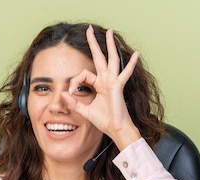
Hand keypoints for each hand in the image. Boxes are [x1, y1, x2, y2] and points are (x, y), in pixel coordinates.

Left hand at [63, 26, 141, 148]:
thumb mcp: (84, 111)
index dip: (75, 81)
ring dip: (109, 45)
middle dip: (94, 43)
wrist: (115, 129)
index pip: (84, 74)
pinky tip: (136, 53)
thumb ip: (74, 103)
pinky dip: (131, 64)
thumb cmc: (104, 121)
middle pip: (99, 57)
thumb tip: (63, 95)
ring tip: (109, 32)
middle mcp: (106, 80)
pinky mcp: (118, 86)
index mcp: (99, 84)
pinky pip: (124, 73)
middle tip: (89, 29)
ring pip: (111, 59)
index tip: (71, 91)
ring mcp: (113, 82)